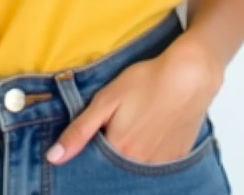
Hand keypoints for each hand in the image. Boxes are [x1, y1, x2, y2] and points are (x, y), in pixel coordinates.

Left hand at [47, 36, 222, 165]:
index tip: (96, 133)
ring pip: (136, 169)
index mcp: (119, 152)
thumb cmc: (146, 81)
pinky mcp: (178, 160)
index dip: (91, 149)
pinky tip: (152, 132)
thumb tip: (53, 157)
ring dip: (130, 156)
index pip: (94, 164)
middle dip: (110, 154)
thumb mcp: (106, 100)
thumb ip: (79, 130)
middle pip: (116, 169)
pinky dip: (150, 154)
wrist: (190, 75)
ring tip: (137, 126)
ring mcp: (161, 166)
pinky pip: (157, 167)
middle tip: (120, 124)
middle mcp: (140, 167)